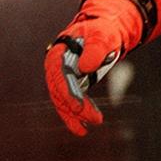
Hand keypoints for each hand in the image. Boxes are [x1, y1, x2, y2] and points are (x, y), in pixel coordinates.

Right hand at [44, 0, 141, 135]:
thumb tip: (85, 67)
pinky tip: (85, 124)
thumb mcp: (102, 35)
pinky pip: (69, 101)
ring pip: (62, 101)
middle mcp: (55, 67)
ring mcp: (61, 76)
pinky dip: (76, 113)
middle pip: (59, 93)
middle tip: (92, 120)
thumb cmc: (102, 30)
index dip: (69, 95)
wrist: (105, 30)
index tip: (81, 108)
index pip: (59, 79)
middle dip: (73, 110)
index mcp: (58, 55)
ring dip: (72, 116)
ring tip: (85, 130)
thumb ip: (95, 48)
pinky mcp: (70, 83)